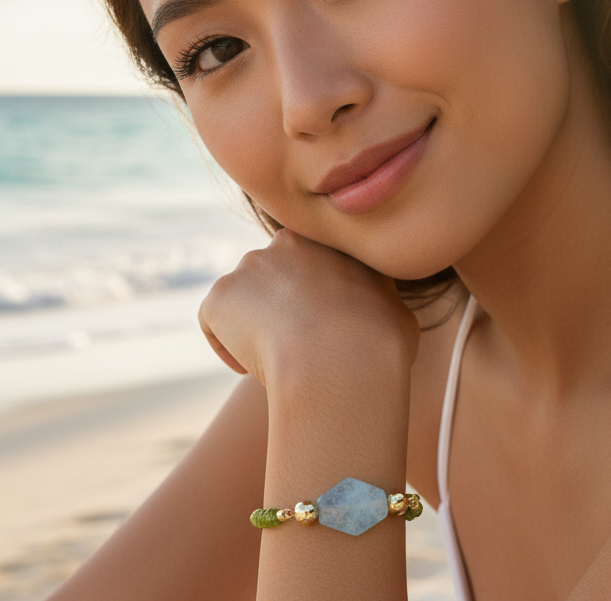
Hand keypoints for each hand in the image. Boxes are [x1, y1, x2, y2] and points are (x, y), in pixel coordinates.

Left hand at [198, 229, 419, 388]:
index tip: (320, 325)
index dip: (314, 296)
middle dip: (280, 304)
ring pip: (245, 296)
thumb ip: (378, 300)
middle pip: (275, 274)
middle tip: (294, 344)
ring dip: (254, 323)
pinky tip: (252, 369)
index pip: (312, 262)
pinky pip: (215, 322)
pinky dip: (228, 347)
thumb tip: (382, 316)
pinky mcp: (220, 295)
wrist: (342, 359)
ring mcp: (250, 265)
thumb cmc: (379, 340)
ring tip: (274, 360)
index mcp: (330, 240)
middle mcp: (287, 241)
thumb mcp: (395, 308)